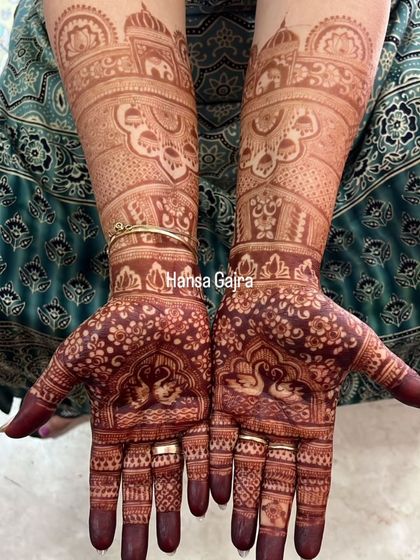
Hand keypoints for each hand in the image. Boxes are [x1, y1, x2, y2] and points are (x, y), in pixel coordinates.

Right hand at [6, 260, 210, 559]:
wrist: (157, 295)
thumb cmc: (114, 324)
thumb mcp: (75, 360)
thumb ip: (48, 395)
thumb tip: (10, 432)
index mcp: (113, 420)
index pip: (106, 475)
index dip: (103, 507)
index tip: (100, 544)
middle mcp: (145, 426)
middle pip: (141, 482)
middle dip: (139, 519)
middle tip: (141, 557)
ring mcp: (176, 417)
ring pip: (175, 471)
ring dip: (174, 505)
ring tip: (172, 541)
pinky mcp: (204, 402)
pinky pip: (206, 445)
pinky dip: (205, 471)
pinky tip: (208, 500)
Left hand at [210, 264, 419, 559]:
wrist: (272, 285)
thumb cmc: (317, 313)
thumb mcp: (358, 345)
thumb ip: (388, 372)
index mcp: (314, 416)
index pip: (314, 476)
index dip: (311, 513)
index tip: (307, 552)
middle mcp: (280, 421)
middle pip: (277, 481)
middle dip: (273, 520)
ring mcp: (250, 410)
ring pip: (245, 467)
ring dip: (242, 503)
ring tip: (240, 542)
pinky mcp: (223, 395)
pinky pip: (218, 439)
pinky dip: (215, 467)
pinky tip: (212, 499)